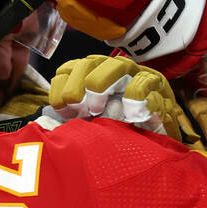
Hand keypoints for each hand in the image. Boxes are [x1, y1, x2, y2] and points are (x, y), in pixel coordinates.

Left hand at [48, 54, 200, 145]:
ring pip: (118, 65)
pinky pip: (146, 86)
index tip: (63, 108)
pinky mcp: (160, 91)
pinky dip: (135, 98)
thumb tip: (46, 124)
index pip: (72, 68)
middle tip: (78, 109)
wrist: (158, 145)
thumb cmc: (121, 133)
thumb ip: (73, 120)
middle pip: (90, 62)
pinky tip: (129, 115)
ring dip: (102, 84)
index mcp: (95, 77)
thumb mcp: (92, 126)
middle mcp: (115, 71)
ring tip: (98, 110)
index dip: (63, 86)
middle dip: (78, 84)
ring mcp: (139, 77)